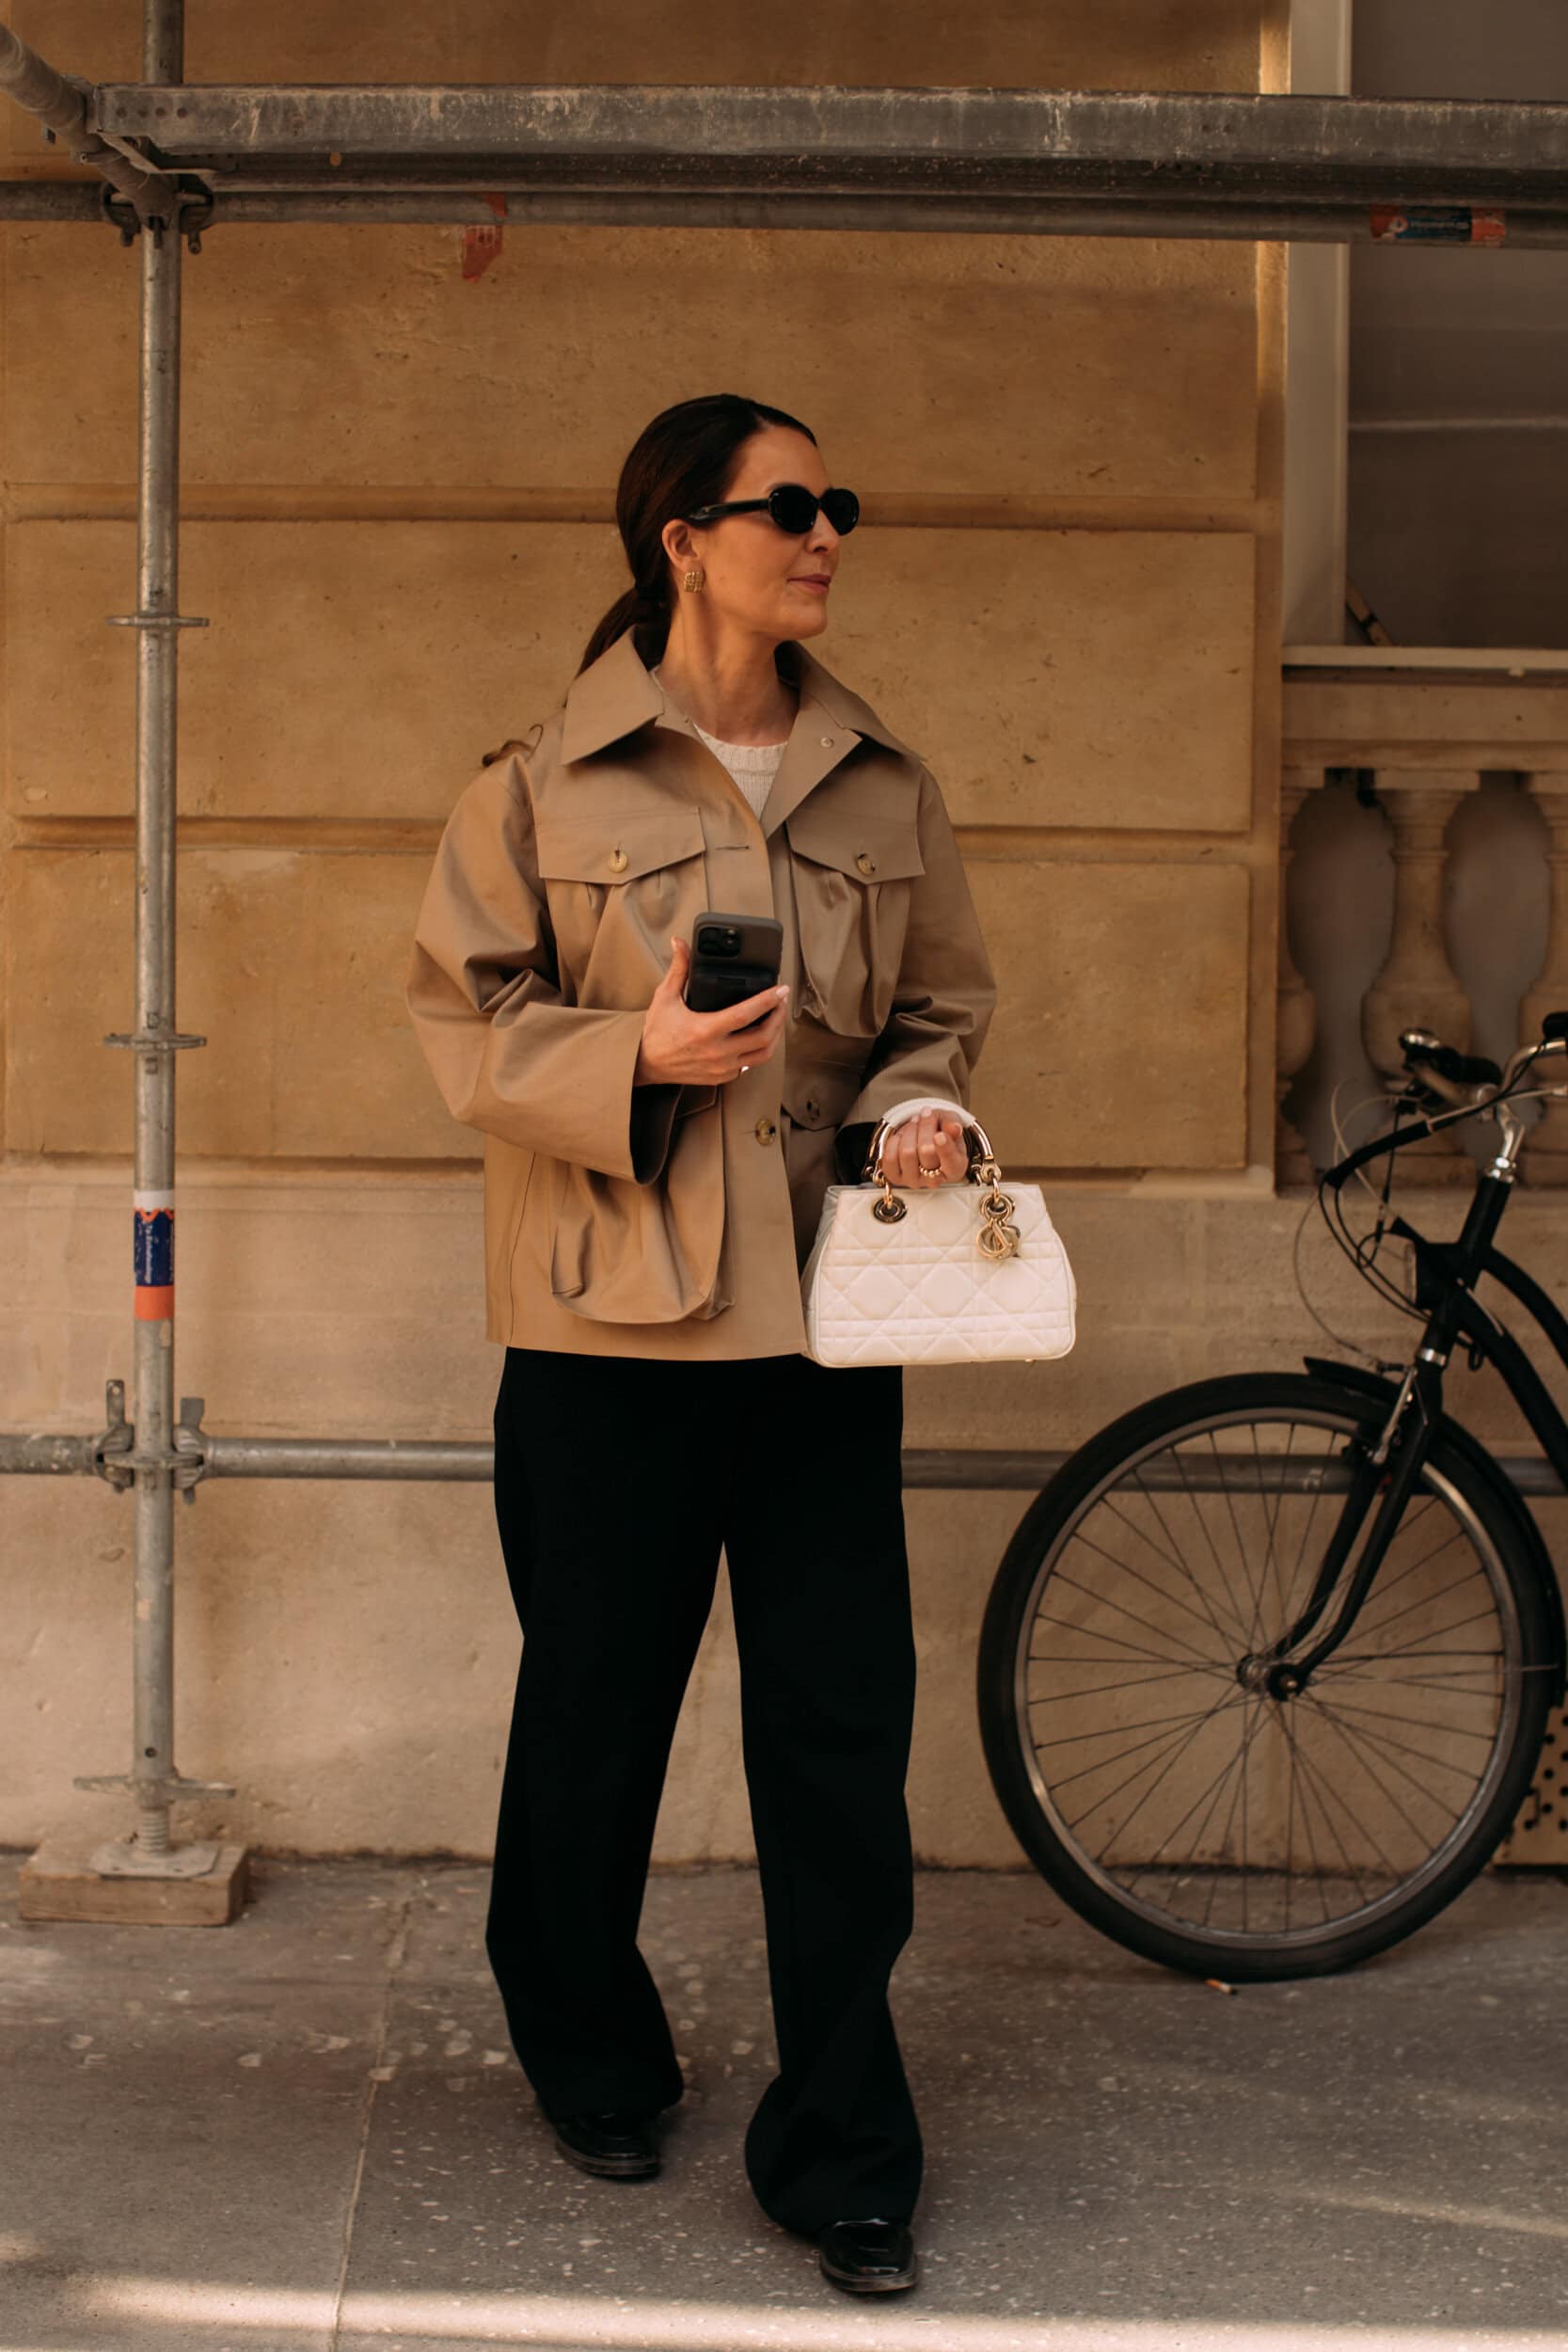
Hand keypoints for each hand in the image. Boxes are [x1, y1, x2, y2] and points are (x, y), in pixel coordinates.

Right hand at [634, 934, 789, 1087]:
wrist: (646, 1064)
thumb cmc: (656, 1032)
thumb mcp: (665, 997)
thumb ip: (678, 969)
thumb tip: (680, 943)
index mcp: (705, 1030)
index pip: (746, 1014)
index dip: (768, 1000)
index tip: (781, 989)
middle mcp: (717, 1052)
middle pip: (764, 1036)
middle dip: (779, 1017)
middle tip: (781, 1001)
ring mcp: (722, 1068)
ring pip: (763, 1054)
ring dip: (775, 1036)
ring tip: (776, 1018)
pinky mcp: (723, 1077)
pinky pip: (750, 1064)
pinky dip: (759, 1049)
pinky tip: (759, 1036)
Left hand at [877, 1107, 969, 1186]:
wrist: (925, 1140)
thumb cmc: (941, 1134)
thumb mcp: (951, 1124)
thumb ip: (953, 1125)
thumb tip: (954, 1128)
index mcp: (955, 1168)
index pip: (951, 1161)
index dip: (944, 1148)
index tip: (939, 1135)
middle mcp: (935, 1180)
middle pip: (927, 1151)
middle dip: (925, 1126)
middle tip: (927, 1115)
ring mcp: (914, 1180)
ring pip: (907, 1153)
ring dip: (910, 1131)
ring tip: (915, 1124)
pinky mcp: (896, 1178)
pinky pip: (889, 1158)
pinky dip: (894, 1141)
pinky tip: (903, 1138)